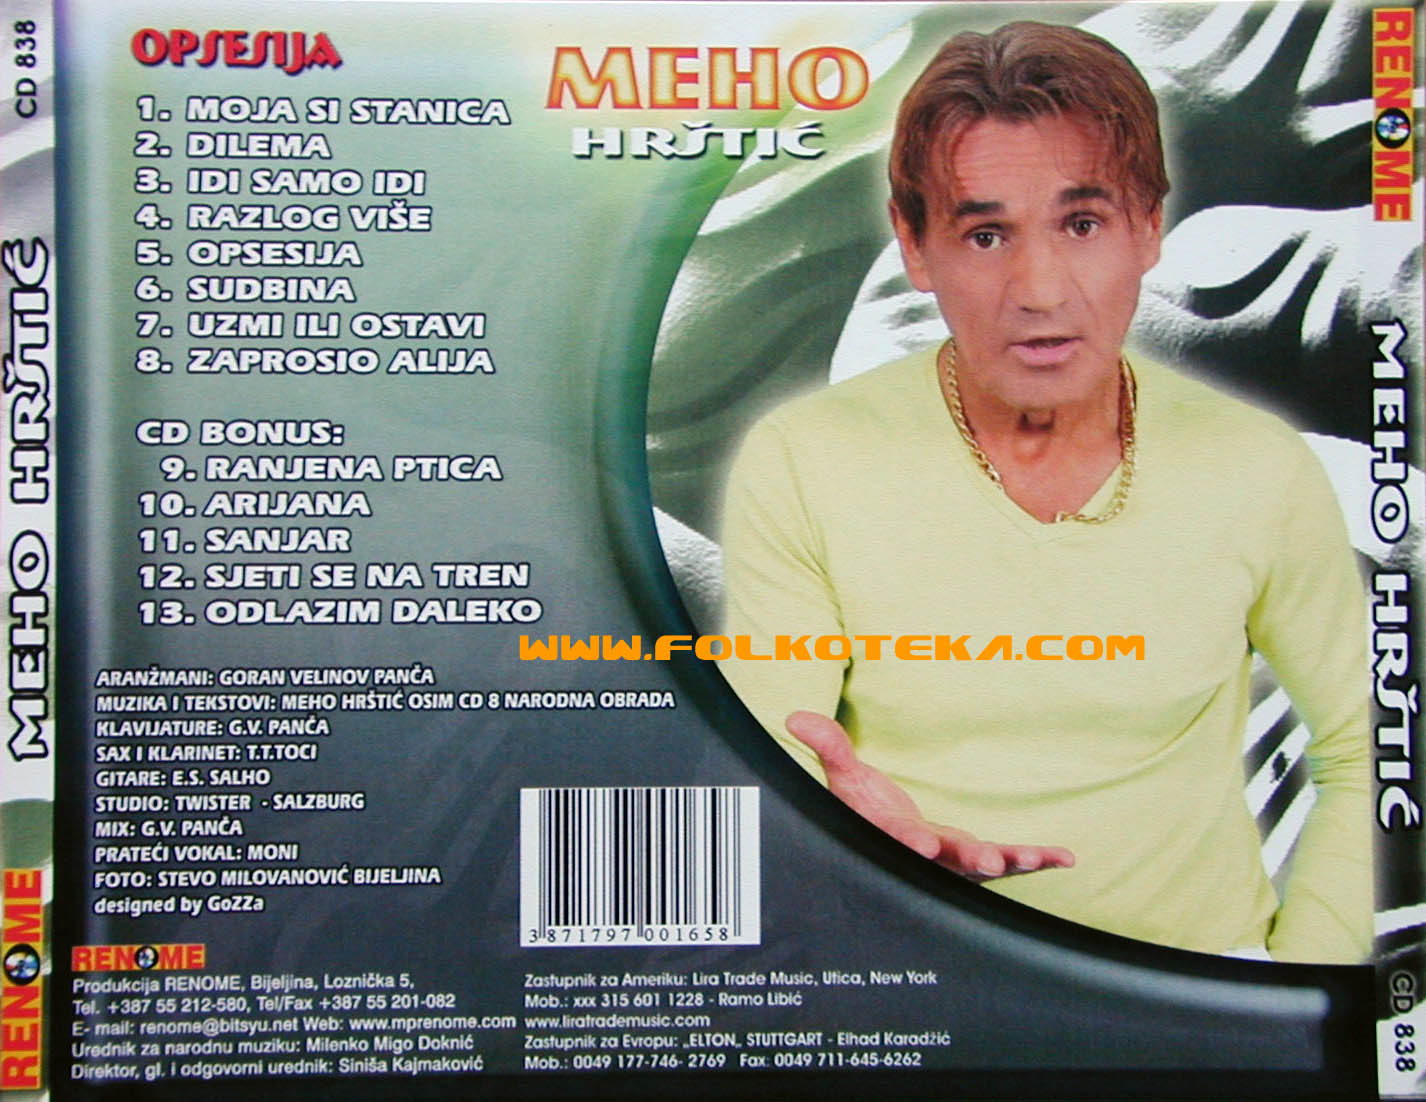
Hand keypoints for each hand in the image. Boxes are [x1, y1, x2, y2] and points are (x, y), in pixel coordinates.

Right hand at [785, 711, 1074, 881]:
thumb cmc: (860, 806)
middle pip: (946, 864)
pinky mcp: (972, 858)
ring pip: (982, 867)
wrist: (878, 834)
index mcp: (888, 835)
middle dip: (969, 862)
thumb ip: (827, 747)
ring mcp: (951, 861)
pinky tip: (1065, 857)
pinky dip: (1033, 860)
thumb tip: (796, 717)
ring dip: (1011, 863)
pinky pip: (1006, 862)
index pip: (895, 839)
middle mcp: (922, 855)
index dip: (906, 842)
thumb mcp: (843, 775)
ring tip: (1038, 858)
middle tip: (990, 862)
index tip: (920, 844)